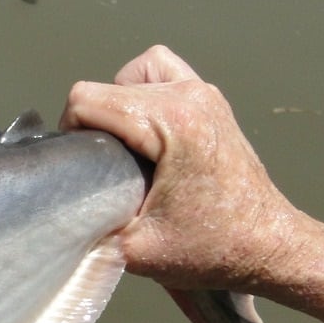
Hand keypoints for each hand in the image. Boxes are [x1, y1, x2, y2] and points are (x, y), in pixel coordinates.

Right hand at [58, 45, 300, 295]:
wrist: (269, 248)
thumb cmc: (214, 248)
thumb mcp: (134, 250)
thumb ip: (87, 226)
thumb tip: (54, 216)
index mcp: (171, 122)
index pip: (87, 100)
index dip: (70, 135)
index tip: (83, 171)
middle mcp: (190, 96)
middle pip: (106, 87)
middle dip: (92, 126)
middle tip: (103, 171)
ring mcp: (204, 93)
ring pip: (134, 72)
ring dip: (118, 104)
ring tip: (122, 146)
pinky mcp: (211, 100)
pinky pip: (162, 72)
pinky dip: (143, 92)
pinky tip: (144, 131)